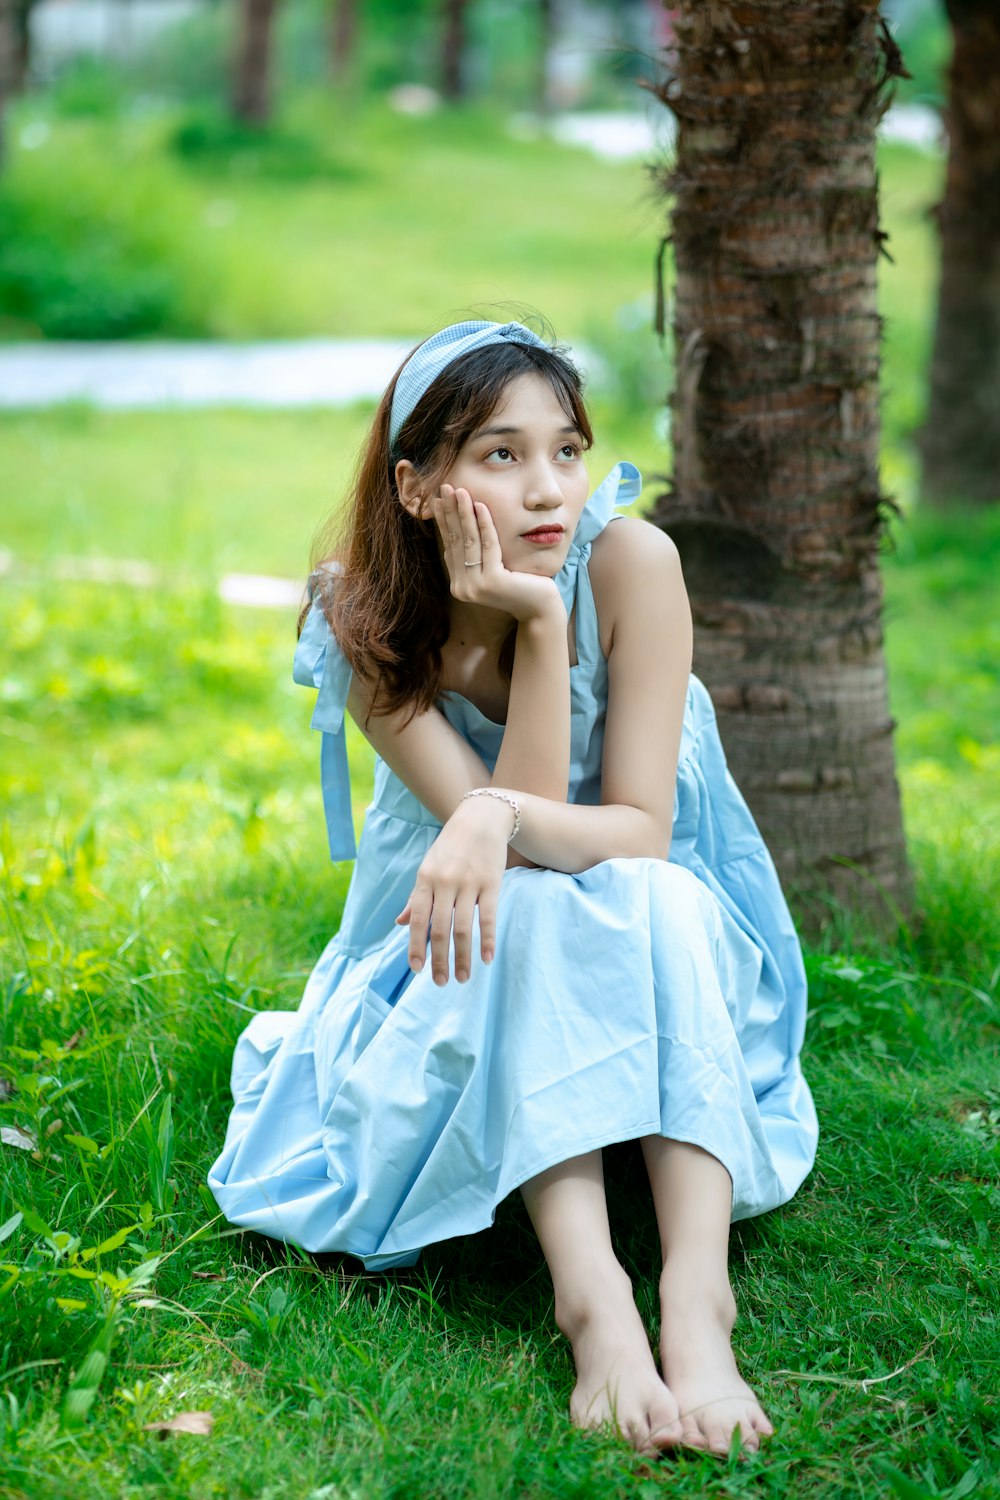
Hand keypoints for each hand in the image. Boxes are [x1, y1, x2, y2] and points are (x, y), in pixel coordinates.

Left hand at [394, 795, 512, 983]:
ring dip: (463, 957)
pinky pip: (488, 917)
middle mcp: (444, 883)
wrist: (481, 818)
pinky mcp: (491, 883)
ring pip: (463, 928)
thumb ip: (417, 897)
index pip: (418, 920)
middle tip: (441, 983)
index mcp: (425, 880)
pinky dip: (487, 940)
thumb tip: (402, 923)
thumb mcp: (428, 867)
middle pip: (439, 929)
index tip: (417, 970)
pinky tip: (486, 959)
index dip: (416, 947)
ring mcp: (469, 883)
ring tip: (464, 978)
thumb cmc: (451, 846)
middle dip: (439, 959)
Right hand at [433, 485, 562, 622]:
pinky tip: (482, 505)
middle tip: (445, 487)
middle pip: (456, 541)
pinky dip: (485, 524)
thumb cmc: (521, 585)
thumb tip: (463, 522)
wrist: (540, 609)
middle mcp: (462, 588)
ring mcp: (476, 587)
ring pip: (469, 541)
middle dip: (450, 511)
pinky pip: (488, 546)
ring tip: (460, 490)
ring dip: (464, 512)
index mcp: (459, 584)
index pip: (450, 546)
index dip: (444, 521)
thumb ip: (478, 554)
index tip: (439, 499)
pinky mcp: (492, 582)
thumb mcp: (494, 567)